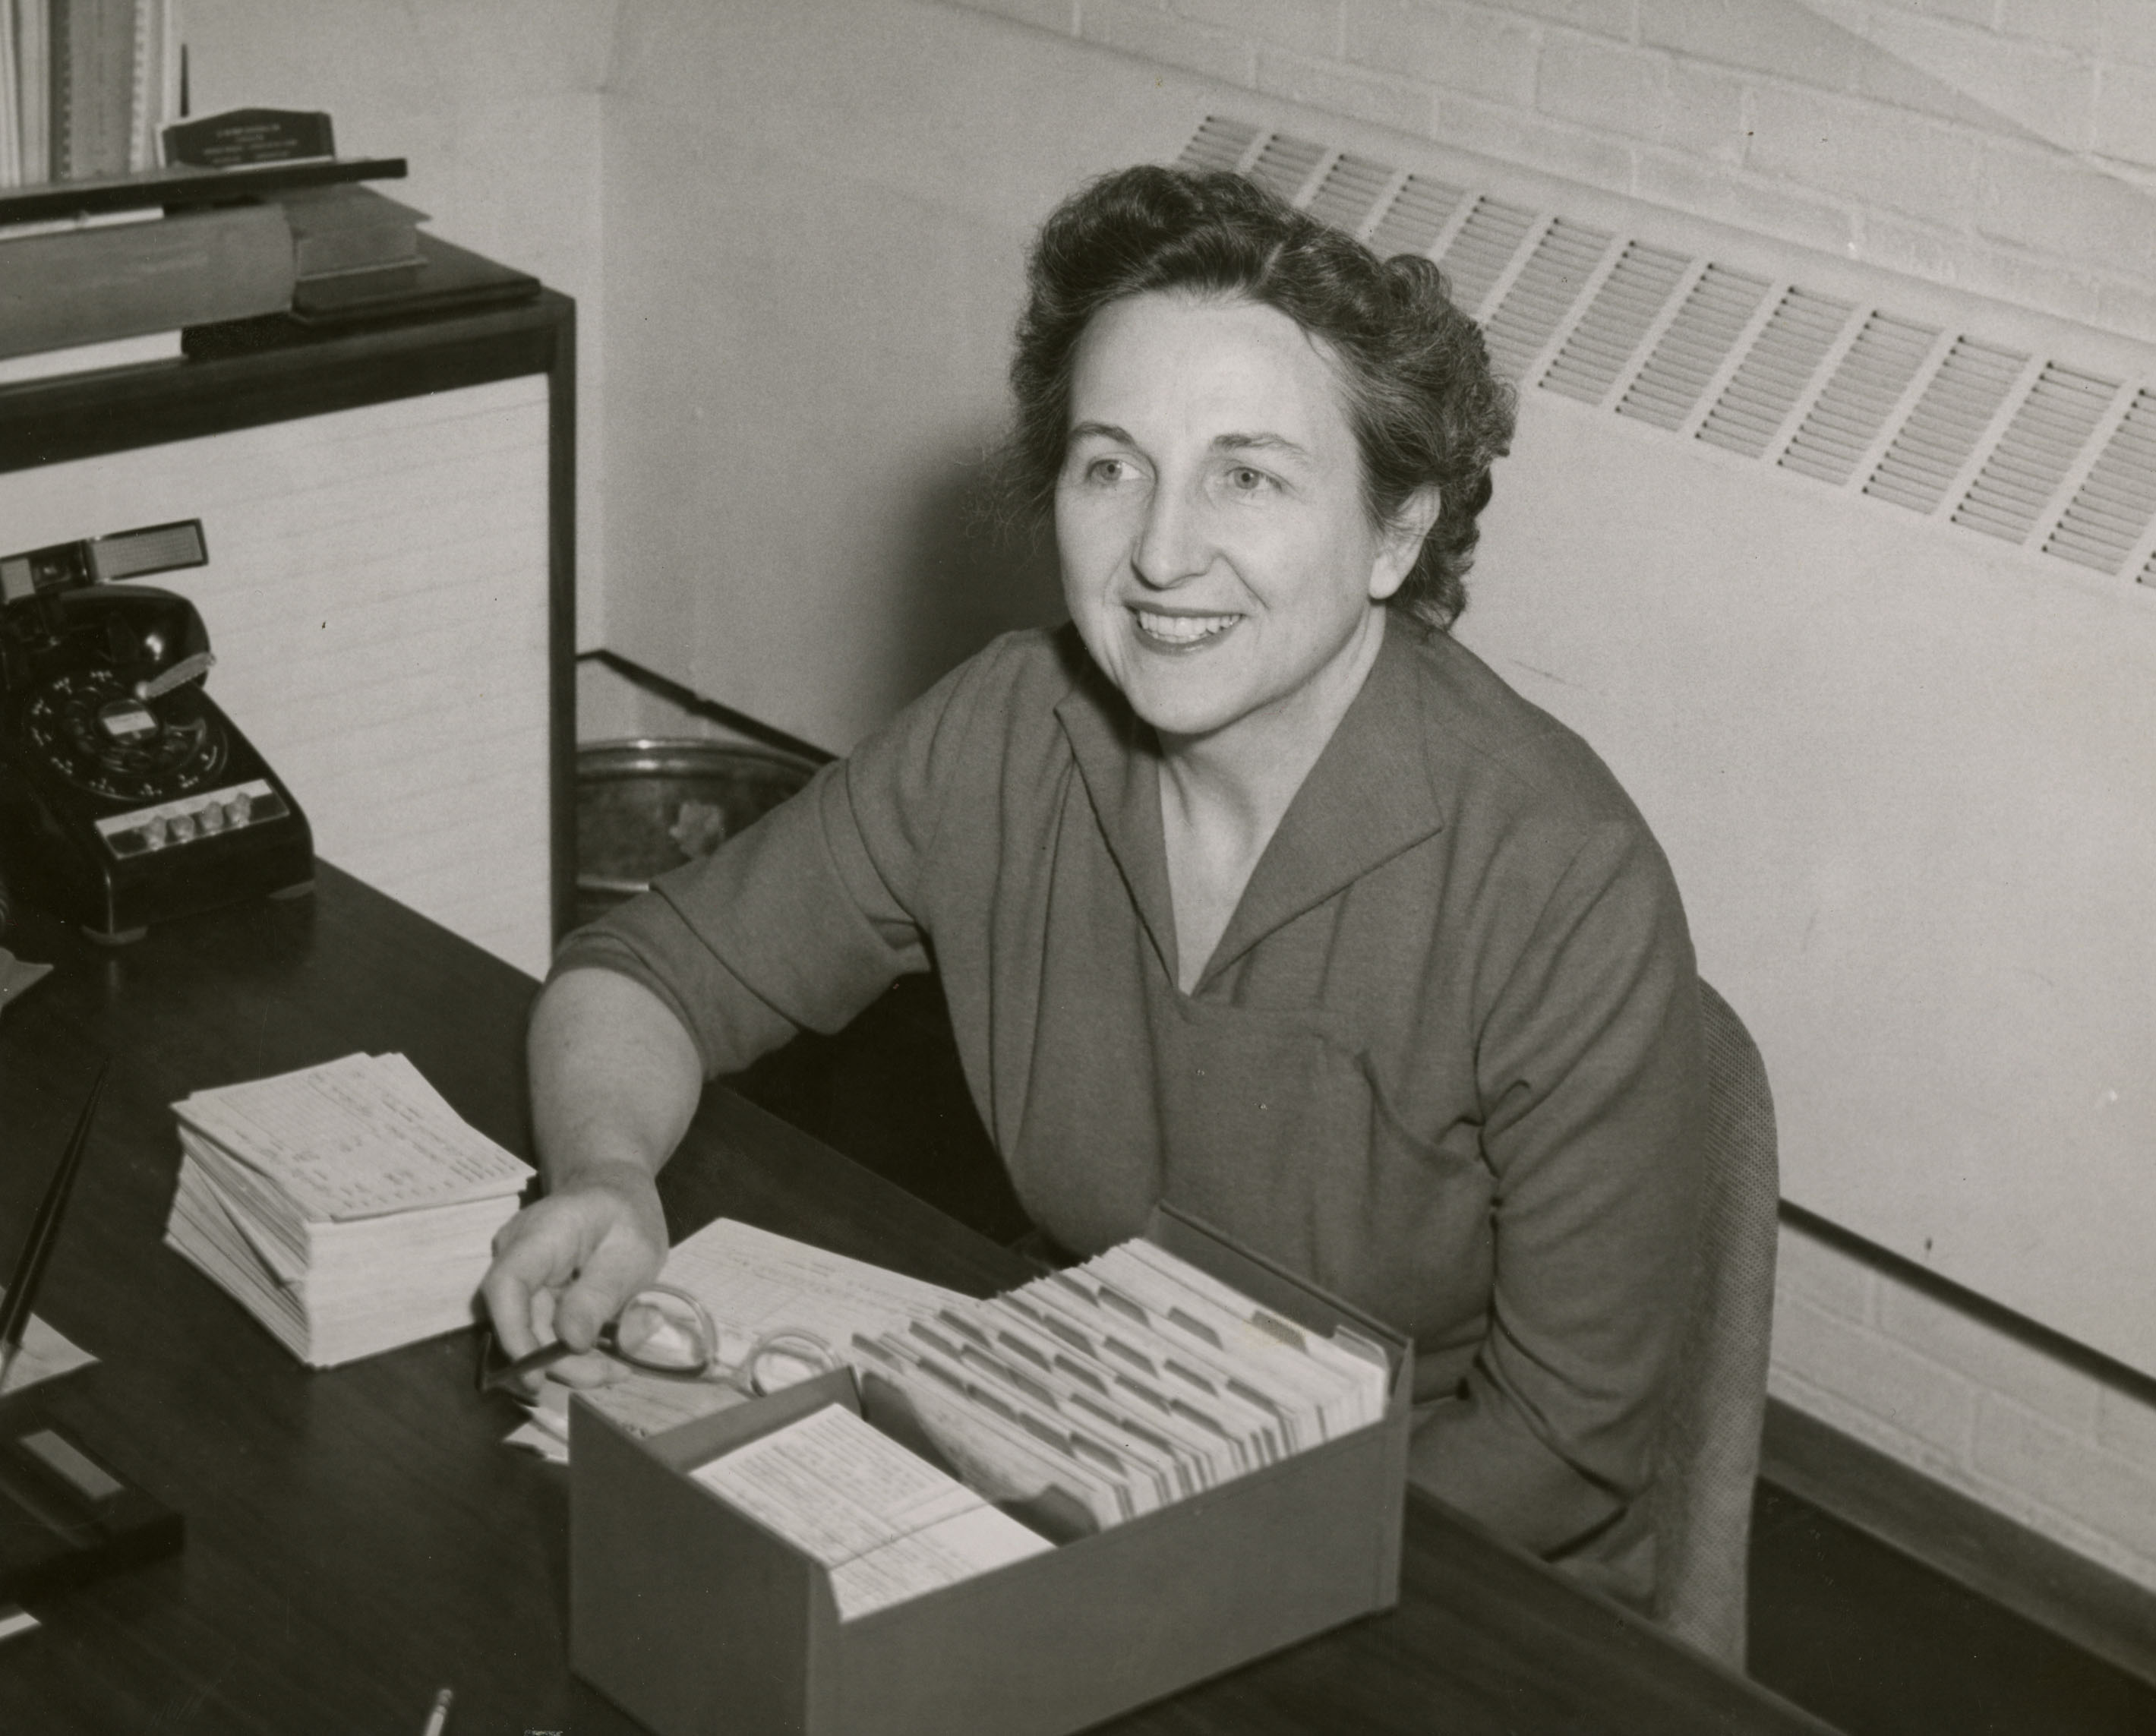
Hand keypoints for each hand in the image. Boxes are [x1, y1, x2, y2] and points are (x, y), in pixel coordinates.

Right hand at [480, 1164, 667, 1389]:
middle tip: (611, 1375)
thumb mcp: (633, 1251)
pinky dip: (572, 1348)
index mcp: (541, 1233)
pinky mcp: (529, 1293)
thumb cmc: (627, 1213)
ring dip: (570, 1360)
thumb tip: (570, 1341)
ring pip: (531, 1332)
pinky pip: (542, 1328)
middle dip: (559, 1361)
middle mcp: (515, 1254)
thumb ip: (601, 1294)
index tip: (537, 1376)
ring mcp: (519, 1274)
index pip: (506, 1286)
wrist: (613, 1190)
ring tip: (618, 1366)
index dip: (514, 1335)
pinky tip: (607, 1354)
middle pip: (519, 1321)